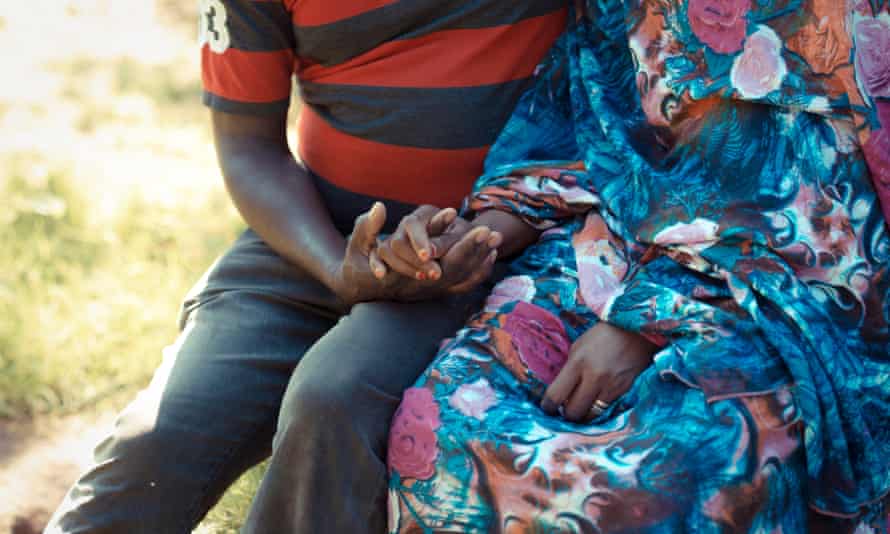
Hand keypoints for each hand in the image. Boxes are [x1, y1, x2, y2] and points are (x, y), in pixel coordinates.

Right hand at [333, 203, 498, 304]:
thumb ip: (366, 228)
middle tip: (492, 232)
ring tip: (496, 238)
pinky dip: (477, 271)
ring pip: (460, 277)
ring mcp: (428, 291)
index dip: (449, 242)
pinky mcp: (434, 291)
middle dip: (472, 249)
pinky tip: (491, 256)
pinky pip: (462, 284)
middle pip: (453, 269)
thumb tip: (378, 207)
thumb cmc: (355, 266)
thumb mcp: (356, 246)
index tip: (465, 222)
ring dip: (479, 258)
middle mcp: (417, 286)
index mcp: (400, 275)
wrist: (359, 291)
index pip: (431, 259)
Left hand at [541, 322, 657, 421]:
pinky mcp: (624, 391)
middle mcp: (594, 377)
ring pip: (591, 416)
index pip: (556, 395)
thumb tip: (560, 393)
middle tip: (564, 410)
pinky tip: (595, 403)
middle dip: (566, 414)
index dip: (548, 406)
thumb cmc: (602, 336)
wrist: (635, 331)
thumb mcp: (578, 347)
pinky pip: (606, 410)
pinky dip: (598, 410)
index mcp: (577, 363)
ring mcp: (611, 386)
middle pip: (573, 412)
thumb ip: (569, 370)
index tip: (547, 408)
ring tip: (580, 409)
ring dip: (583, 415)